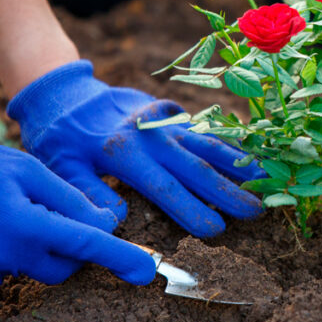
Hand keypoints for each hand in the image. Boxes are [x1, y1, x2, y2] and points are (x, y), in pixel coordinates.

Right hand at [0, 123, 155, 291]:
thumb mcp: (28, 170)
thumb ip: (69, 199)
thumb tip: (106, 223)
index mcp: (28, 226)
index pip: (87, 246)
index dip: (122, 258)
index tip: (147, 271)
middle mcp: (10, 256)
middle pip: (64, 268)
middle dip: (73, 249)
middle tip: (56, 215)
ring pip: (34, 269)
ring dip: (38, 247)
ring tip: (11, 211)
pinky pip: (6, 271)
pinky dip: (9, 252)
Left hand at [7, 61, 263, 236]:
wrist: (64, 90)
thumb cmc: (59, 136)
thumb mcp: (60, 166)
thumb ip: (86, 193)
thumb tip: (114, 221)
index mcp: (123, 153)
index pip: (164, 188)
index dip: (192, 210)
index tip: (217, 231)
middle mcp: (151, 135)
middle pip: (196, 167)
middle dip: (228, 192)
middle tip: (256, 212)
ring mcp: (163, 121)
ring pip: (205, 144)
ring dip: (236, 163)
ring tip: (263, 178)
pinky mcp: (169, 112)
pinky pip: (202, 129)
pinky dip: (226, 142)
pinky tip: (246, 153)